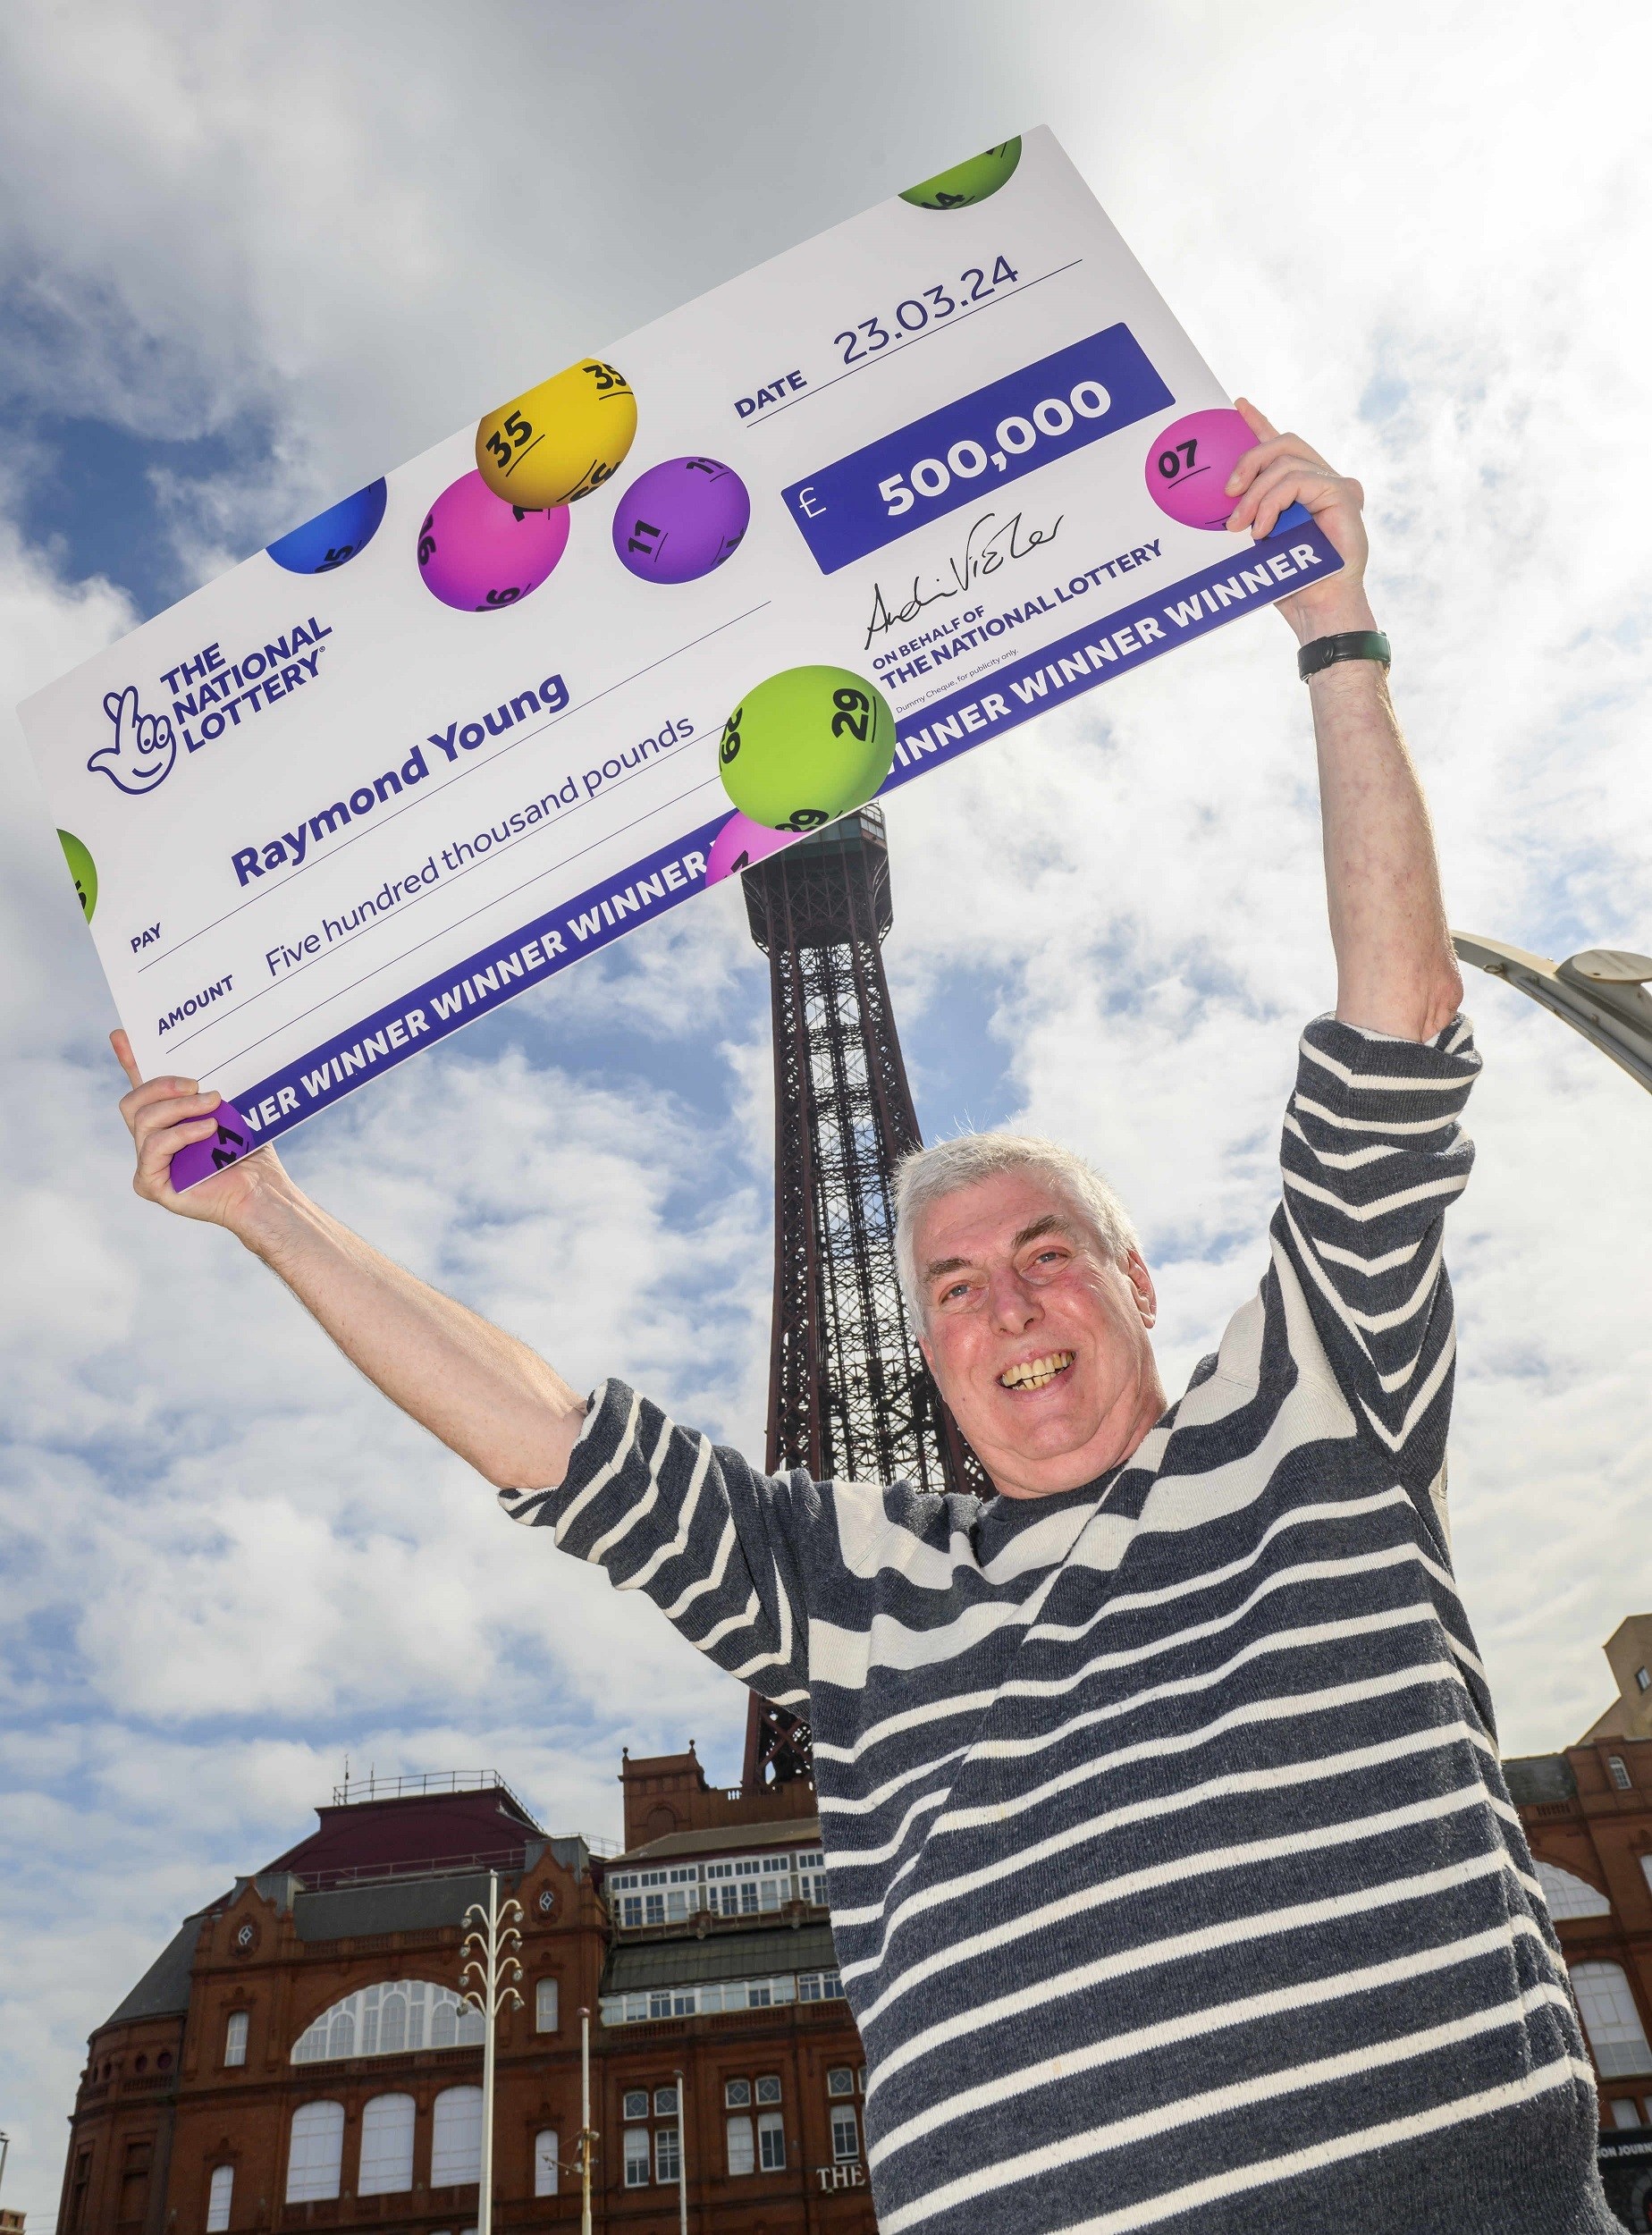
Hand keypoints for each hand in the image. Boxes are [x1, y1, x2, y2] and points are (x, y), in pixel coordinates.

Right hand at [112, 1028, 287, 1237]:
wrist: (263, 1189)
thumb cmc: (249, 1150)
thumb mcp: (229, 1108)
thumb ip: (207, 1087)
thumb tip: (203, 1056)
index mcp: (167, 1120)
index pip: (142, 1086)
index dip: (129, 1060)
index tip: (123, 1034)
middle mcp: (151, 1139)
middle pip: (133, 1101)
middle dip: (161, 1085)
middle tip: (196, 1084)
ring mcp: (148, 1162)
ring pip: (144, 1120)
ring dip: (181, 1107)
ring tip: (213, 1104)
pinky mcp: (151, 1183)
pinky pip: (154, 1148)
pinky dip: (182, 1134)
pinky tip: (207, 1129)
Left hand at [1224, 399, 1376, 643]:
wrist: (1318, 609)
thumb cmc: (1289, 583)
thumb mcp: (1258, 539)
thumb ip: (1251, 510)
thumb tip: (1223, 492)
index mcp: (1303, 489)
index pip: (1280, 447)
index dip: (1259, 422)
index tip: (1236, 405)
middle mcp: (1323, 481)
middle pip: (1283, 444)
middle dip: (1248, 459)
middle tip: (1227, 493)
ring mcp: (1336, 485)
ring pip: (1286, 462)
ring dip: (1255, 494)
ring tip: (1240, 527)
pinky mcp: (1343, 493)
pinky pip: (1298, 480)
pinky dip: (1272, 502)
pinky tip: (1262, 530)